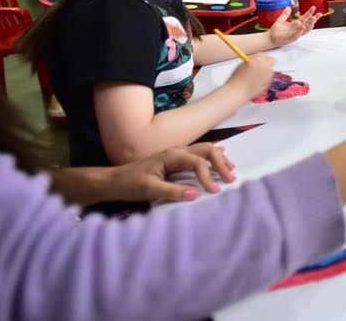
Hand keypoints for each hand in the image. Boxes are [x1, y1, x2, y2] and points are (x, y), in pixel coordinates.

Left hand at [107, 143, 235, 201]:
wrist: (114, 180)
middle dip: (221, 162)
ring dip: (219, 159)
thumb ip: (173, 191)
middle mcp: (176, 151)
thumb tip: (196, 194)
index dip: (208, 176)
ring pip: (204, 150)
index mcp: (171, 156)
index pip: (198, 162)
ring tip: (230, 170)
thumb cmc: (130, 184)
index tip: (214, 191)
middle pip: (206, 150)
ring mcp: (176, 154)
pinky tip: (220, 156)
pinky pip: (199, 154)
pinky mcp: (175, 160)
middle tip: (231, 178)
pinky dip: (212, 157)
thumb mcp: (149, 189)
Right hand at [225, 53, 273, 98]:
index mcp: (258, 60)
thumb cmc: (237, 79)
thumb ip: (252, 61)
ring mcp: (268, 75)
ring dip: (265, 72)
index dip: (261, 57)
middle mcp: (265, 66)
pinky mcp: (268, 83)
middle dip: (267, 62)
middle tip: (262, 65)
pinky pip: (267, 79)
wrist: (238, 92)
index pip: (264, 54)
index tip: (260, 59)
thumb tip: (257, 60)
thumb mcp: (242, 65)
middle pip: (271, 60)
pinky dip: (263, 80)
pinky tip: (254, 84)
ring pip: (269, 71)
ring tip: (254, 78)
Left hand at [267, 7, 319, 46]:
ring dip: (310, 25)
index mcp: (296, 25)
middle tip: (319, 14)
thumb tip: (288, 7)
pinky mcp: (290, 38)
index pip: (304, 18)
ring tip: (313, 18)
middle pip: (308, 24)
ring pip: (305, 30)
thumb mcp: (281, 20)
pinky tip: (302, 26)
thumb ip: (285, 14)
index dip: (309, 13)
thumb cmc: (276, 31)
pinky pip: (297, 35)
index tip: (314, 7)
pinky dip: (300, 30)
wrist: (269, 38)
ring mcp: (295, 34)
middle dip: (314, 19)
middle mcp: (297, 30)